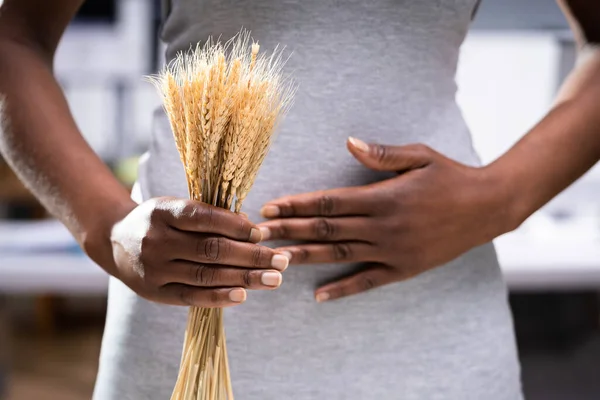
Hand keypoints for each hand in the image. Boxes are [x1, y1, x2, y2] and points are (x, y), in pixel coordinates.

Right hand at [109, 197, 289, 307]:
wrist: (114, 241)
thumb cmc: (158, 221)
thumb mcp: (175, 207)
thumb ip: (208, 216)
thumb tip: (249, 227)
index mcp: (163, 211)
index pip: (204, 218)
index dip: (235, 226)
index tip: (261, 232)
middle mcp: (156, 240)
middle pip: (211, 249)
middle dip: (251, 256)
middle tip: (282, 260)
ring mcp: (154, 269)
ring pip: (206, 274)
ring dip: (244, 278)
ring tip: (274, 279)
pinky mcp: (155, 292)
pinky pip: (191, 296)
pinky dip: (219, 296)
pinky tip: (243, 295)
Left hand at [258, 138, 513, 301]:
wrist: (488, 207)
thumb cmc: (451, 176)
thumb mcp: (420, 156)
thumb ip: (382, 154)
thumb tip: (348, 143)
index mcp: (384, 197)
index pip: (329, 202)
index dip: (297, 205)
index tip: (270, 206)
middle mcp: (384, 227)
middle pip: (326, 230)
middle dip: (288, 231)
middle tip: (257, 234)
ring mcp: (393, 251)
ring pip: (339, 256)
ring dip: (304, 258)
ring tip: (274, 260)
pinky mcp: (404, 269)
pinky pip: (367, 282)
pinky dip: (342, 289)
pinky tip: (318, 295)